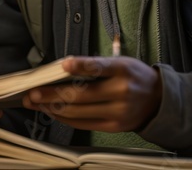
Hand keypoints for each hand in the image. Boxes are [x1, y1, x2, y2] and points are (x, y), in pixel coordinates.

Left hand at [22, 56, 161, 132]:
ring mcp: (118, 112)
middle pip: (81, 95)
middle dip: (53, 94)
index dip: (81, 65)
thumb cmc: (133, 76)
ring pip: (79, 112)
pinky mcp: (114, 127)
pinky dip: (65, 118)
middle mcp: (121, 92)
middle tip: (33, 92)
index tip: (63, 64)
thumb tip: (62, 70)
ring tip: (36, 103)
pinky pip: (83, 124)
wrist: (158, 101)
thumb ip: (96, 66)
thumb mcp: (121, 63)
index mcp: (123, 70)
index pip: (99, 67)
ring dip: (53, 107)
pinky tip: (52, 111)